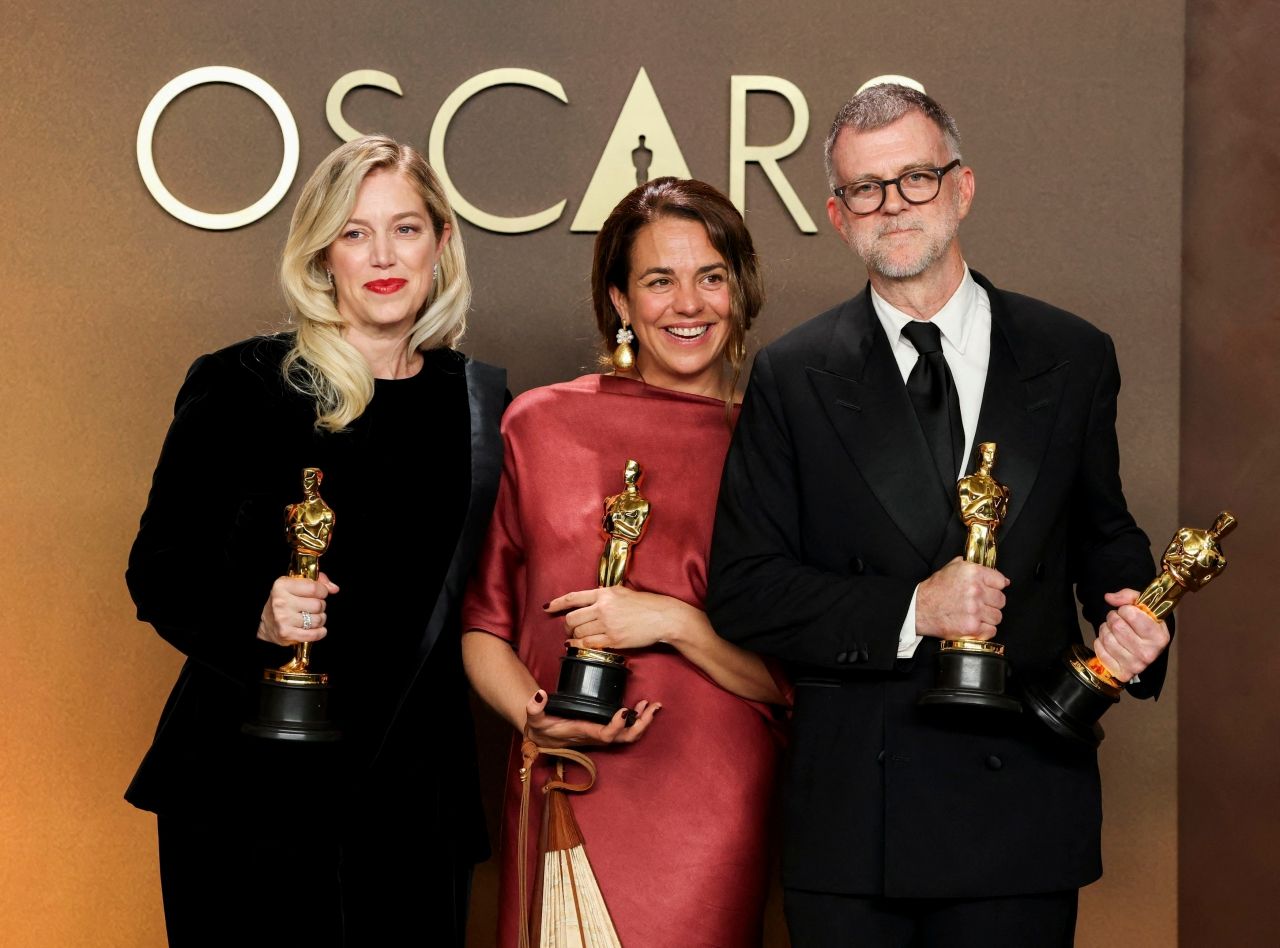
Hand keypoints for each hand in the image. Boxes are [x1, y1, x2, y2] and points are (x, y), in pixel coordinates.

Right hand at [257, 572, 338, 646]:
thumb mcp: (295, 584)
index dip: (323, 591)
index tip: (321, 593)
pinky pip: (313, 634)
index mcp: (282, 586)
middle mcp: (281, 602)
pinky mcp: (286, 633)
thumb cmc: (284, 601)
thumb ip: (317, 581)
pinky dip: (319, 632)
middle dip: (321, 606)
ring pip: (318, 620)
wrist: (266, 623)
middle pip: (318, 605)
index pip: (314, 588)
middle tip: (315, 607)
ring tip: (313, 617)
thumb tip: (334, 588)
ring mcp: (283, 619)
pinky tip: (317, 629)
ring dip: (320, 619)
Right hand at [523, 690, 660, 748]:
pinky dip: (638, 720)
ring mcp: (603, 735)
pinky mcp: (604, 731)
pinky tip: (642, 706)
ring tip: (652, 705)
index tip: (624, 709)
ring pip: (629, 736)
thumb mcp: (534, 718)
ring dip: (644, 722)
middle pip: (626, 738)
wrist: (543, 738)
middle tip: (651, 706)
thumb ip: (535, 708)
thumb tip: (540, 694)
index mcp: (584, 732)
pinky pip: (626, 730)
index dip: (617, 725)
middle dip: (641, 725)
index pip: (606, 734)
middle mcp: (597, 736)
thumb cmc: (542, 728)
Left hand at [548, 586, 705, 650]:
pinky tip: (581, 646)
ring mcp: (608, 624)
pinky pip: (589, 644)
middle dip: (567, 625)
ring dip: (574, 636)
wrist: (664, 617)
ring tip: (576, 638)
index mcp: (605, 593)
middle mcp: (603, 608)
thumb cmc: (646, 605)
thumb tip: (591, 601)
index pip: (574, 597)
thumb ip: (605, 596)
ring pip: (578, 632)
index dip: (557, 603)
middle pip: (572, 618)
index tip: (547, 608)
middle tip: (569, 629)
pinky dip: (581, 645)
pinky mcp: (614, 640)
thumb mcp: (623, 592)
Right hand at [915, 557, 1008, 640]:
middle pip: (1001, 600)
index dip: (995, 587)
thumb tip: (1001, 579)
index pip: (1001, 581)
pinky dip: (984, 630)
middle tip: (979, 604)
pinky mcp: (972, 627)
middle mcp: (976, 590)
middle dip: (991, 603)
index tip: (989, 591)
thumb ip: (974, 568)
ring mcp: (974, 610)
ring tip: (974, 615)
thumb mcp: (952, 568)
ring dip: (988, 617)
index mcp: (973, 573)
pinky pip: (991, 630)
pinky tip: (973, 624)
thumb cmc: (935, 589)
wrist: (919, 609)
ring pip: (997, 616)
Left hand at [1093, 589, 1169, 681]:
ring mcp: (1135, 666)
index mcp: (1159, 637)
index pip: (1131, 614)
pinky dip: (1100, 642)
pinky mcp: (1121, 673)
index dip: (1125, 609)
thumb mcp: (1143, 608)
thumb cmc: (1144, 625)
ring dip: (1105, 629)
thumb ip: (1129, 597)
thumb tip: (1109, 598)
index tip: (1128, 612)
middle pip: (1116, 625)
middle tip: (1118, 620)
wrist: (1145, 648)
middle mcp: (1149, 654)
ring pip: (1106, 637)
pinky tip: (1108, 642)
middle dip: (1113, 618)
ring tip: (1113, 630)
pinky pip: (1099, 650)